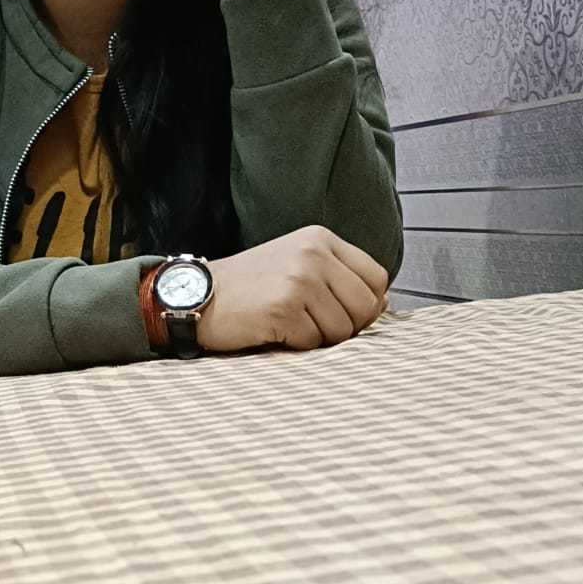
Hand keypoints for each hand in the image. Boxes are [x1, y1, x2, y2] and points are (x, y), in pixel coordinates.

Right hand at [197, 226, 389, 353]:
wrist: (198, 294)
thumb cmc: (250, 286)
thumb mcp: (296, 264)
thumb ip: (338, 277)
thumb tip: (384, 303)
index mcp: (320, 239)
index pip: (376, 277)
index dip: (368, 303)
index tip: (343, 312)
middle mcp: (313, 254)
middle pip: (365, 306)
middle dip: (346, 326)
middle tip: (311, 324)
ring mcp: (299, 280)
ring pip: (342, 330)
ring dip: (318, 338)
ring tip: (287, 322)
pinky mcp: (284, 308)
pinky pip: (313, 343)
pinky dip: (295, 344)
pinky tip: (272, 329)